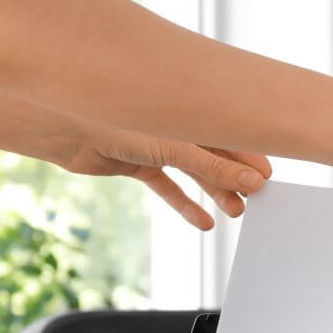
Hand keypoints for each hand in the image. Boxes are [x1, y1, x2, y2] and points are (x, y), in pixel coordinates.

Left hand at [65, 129, 272, 230]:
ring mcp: (155, 145)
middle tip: (255, 200)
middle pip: (214, 155)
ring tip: (236, 212)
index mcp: (186, 111)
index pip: (228, 133)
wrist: (64, 130)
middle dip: (235, 178)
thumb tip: (251, 182)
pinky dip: (184, 203)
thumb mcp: (174, 148)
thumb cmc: (115, 122)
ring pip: (194, 173)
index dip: (249, 156)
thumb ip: (213, 168)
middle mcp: (173, 126)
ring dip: (215, 193)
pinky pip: (168, 187)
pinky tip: (203, 222)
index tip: (268, 177)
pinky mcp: (138, 164)